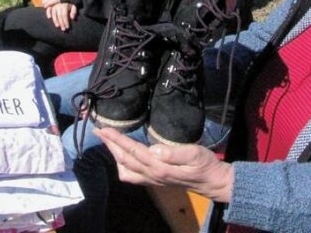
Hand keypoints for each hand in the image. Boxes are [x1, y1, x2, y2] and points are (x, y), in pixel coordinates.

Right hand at [46, 2, 76, 30]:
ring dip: (55, 21)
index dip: (65, 21)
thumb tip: (72, 18)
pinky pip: (48, 9)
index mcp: (65, 5)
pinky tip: (49, 18)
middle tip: (63, 29)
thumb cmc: (70, 2)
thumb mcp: (74, 4)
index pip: (64, 15)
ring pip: (54, 14)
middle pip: (59, 16)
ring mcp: (54, 5)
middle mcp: (59, 5)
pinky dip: (48, 13)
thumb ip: (74, 11)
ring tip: (57, 26)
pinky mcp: (51, 5)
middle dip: (61, 23)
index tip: (67, 27)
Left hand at [95, 128, 234, 202]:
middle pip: (124, 160)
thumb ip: (174, 152)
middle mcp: (152, 175)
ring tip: (108, 141)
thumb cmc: (205, 164)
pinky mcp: (154, 180)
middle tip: (98, 130)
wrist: (212, 182)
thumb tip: (154, 149)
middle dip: (110, 144)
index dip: (117, 140)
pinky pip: (132, 175)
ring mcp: (152, 180)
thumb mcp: (195, 153)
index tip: (104, 129)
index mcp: (160, 167)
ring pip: (125, 170)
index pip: (133, 151)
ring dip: (114, 155)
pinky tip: (123, 156)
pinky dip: (123, 164)